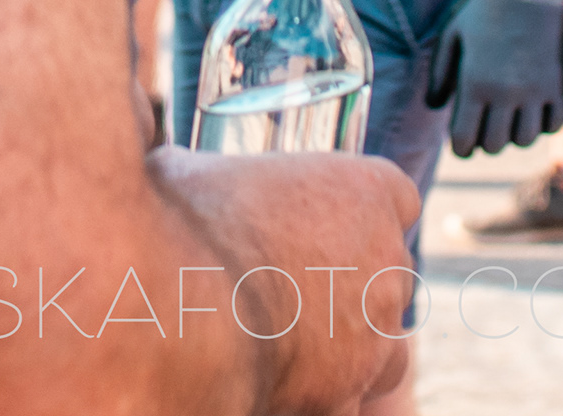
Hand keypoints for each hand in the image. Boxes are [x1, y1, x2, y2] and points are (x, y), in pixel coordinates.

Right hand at [150, 145, 417, 414]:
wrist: (173, 307)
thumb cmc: (181, 225)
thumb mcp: (187, 171)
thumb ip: (203, 171)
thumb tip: (166, 169)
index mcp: (363, 190)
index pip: (396, 199)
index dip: (362, 213)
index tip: (324, 224)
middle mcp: (387, 261)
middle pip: (390, 275)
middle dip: (349, 286)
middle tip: (287, 290)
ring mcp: (374, 336)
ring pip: (387, 349)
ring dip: (351, 350)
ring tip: (289, 348)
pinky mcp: (346, 395)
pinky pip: (349, 402)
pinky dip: (319, 399)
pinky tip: (274, 386)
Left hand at [429, 0, 562, 154]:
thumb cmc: (483, 6)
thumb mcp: (452, 34)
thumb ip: (440, 74)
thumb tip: (434, 106)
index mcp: (475, 83)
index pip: (465, 140)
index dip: (460, 146)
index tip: (461, 139)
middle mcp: (506, 93)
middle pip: (495, 145)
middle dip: (486, 140)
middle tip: (484, 124)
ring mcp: (536, 90)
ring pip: (526, 139)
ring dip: (515, 133)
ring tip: (508, 115)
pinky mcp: (558, 83)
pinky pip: (554, 124)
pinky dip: (544, 123)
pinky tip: (533, 107)